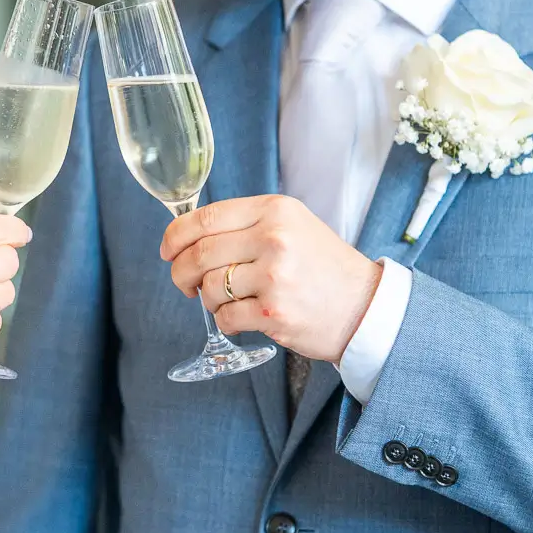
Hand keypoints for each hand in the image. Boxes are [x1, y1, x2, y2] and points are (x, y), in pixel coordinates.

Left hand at [162, 194, 381, 362]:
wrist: (365, 307)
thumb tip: (189, 236)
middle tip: (184, 284)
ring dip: (208, 299)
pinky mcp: (274, 312)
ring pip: (209, 287)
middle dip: (180, 272)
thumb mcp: (293, 227)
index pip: (207, 217)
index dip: (175, 235)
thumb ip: (247, 225)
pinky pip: (225, 317)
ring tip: (227, 301)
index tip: (167, 250)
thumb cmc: (323, 268)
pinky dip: (225, 321)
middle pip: (200, 253)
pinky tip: (242, 317)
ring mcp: (274, 276)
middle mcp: (274, 238)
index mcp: (275, 210)